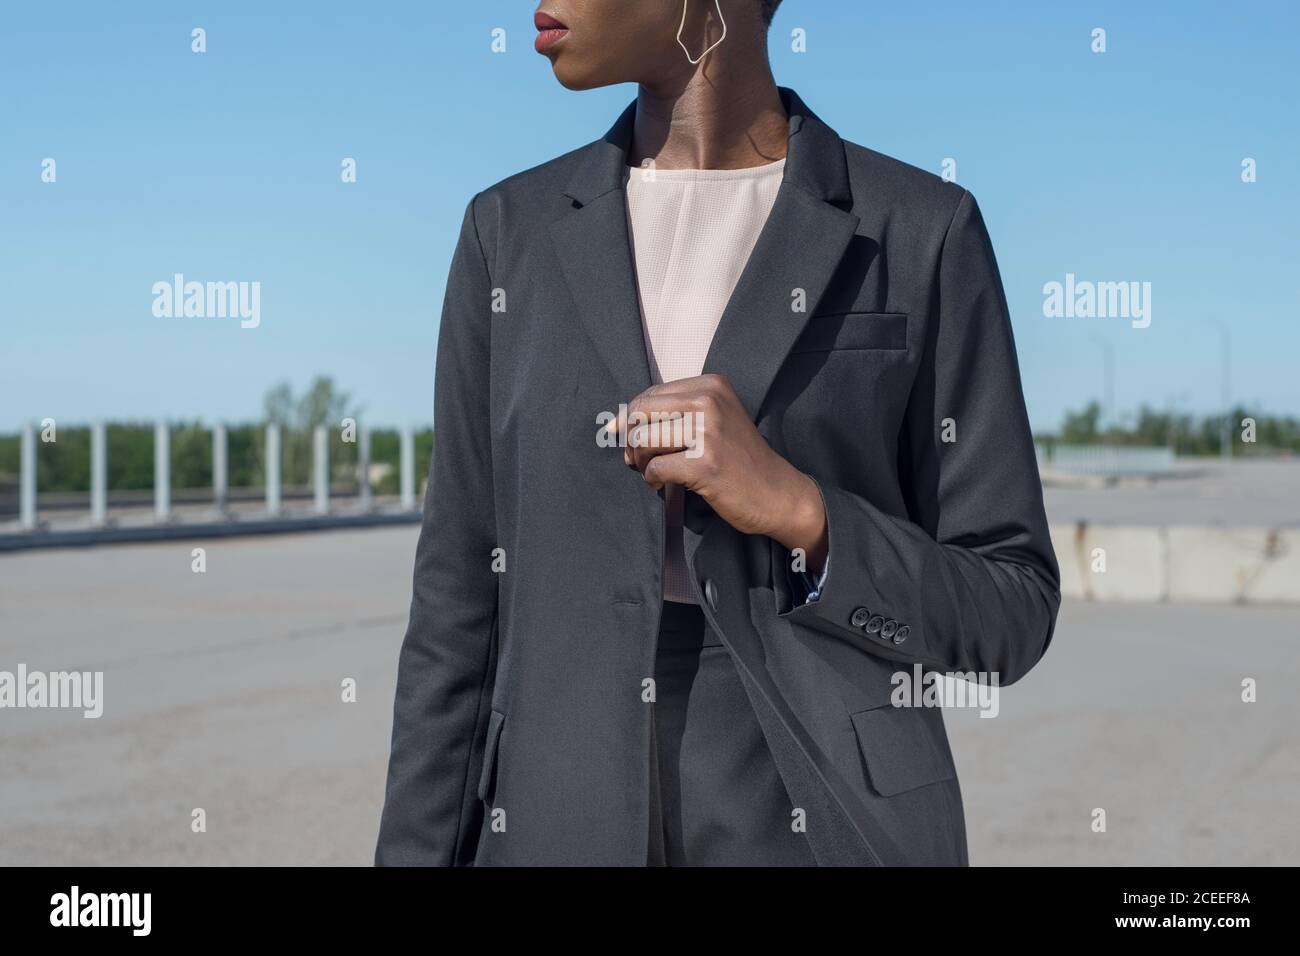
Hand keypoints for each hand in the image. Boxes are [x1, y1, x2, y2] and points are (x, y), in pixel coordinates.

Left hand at [609, 374, 826, 568]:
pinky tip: (662, 484)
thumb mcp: (716, 419)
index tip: (629, 439)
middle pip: (641, 412)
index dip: (632, 419)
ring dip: (640, 460)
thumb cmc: (741, 460)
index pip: (650, 394)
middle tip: (636, 458)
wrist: (779, 493)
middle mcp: (709, 402)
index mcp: (711, 385)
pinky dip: (652, 479)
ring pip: (644, 438)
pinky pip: (655, 467)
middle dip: (630, 438)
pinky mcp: (705, 463)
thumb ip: (676, 414)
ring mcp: (708, 432)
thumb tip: (619, 423)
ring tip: (652, 472)